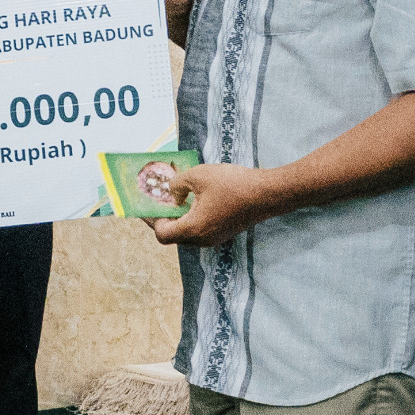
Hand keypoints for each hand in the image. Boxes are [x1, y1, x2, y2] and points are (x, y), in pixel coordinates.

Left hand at [151, 161, 277, 246]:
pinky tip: (195, 200)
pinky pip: (200, 230)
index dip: (151, 220)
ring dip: (179, 217)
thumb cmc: (232, 184)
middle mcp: (202, 240)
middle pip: (174, 235)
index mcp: (193, 229)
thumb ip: (177, 184)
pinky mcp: (224, 233)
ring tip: (176, 197)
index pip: (162, 234)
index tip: (147, 207)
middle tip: (159, 200)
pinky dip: (192, 218)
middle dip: (164, 218)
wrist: (267, 193)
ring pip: (187, 233)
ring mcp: (214, 239)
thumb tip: (172, 192)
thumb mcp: (198, 175)